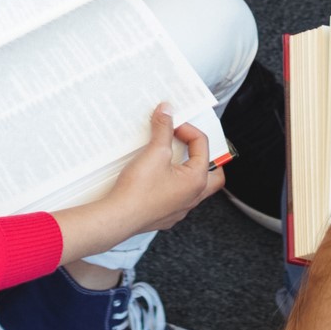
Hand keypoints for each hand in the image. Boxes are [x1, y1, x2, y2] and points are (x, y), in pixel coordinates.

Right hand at [99, 104, 220, 240]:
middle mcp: (192, 197)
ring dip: (187, 171)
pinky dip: (172, 185)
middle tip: (192, 145)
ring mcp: (179, 209)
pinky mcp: (164, 215)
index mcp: (197, 180)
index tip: (172, 125)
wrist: (118, 217)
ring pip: (194, 188)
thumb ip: (163, 129)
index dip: (187, 130)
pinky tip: (157, 177)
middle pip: (212, 175)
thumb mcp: (154, 152)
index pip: (202, 146)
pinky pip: (176, 198)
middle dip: (204, 157)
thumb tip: (167, 112)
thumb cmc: (139, 191)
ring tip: (174, 158)